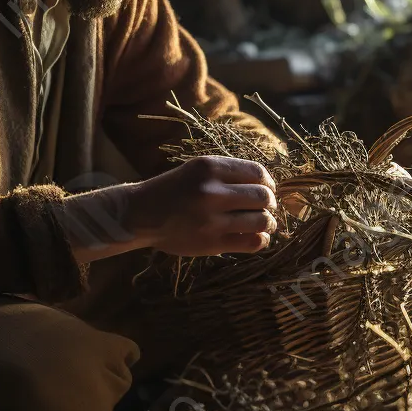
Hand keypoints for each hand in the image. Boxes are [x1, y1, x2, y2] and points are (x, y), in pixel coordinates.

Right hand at [127, 156, 277, 255]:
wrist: (140, 214)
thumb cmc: (171, 190)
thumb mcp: (196, 169)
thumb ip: (227, 173)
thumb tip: (266, 184)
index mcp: (209, 168)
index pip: (258, 172)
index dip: (269, 182)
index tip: (269, 189)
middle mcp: (212, 191)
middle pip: (263, 196)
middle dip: (271, 203)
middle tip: (267, 207)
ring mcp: (212, 219)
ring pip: (261, 220)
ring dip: (269, 223)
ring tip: (265, 224)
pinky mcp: (212, 242)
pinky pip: (252, 242)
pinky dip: (261, 240)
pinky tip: (257, 237)